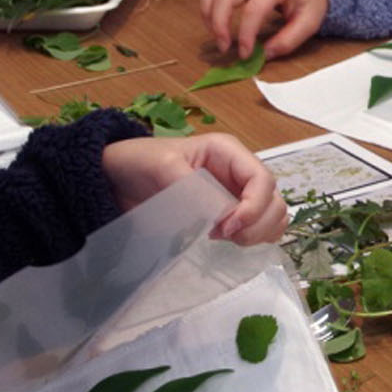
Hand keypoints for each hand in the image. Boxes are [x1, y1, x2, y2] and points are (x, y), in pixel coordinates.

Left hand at [101, 133, 287, 243]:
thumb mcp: (160, 166)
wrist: (118, 179)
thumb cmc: (138, 163)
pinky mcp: (230, 212)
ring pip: (272, 215)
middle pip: (273, 200)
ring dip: (257, 233)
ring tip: (223, 237)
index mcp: (227, 152)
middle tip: (221, 235)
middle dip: (256, 224)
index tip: (226, 228)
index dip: (253, 208)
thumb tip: (220, 214)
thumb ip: (190, 188)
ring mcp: (236, 192)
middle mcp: (238, 171)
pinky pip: (258, 227)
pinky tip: (226, 239)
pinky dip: (252, 238)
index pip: (262, 179)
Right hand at [200, 0, 328, 59]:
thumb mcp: (310, 21)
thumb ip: (289, 40)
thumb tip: (265, 55)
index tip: (245, 54)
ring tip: (216, 34)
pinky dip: (207, 2)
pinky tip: (213, 21)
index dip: (245, 34)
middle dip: (219, 24)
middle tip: (224, 47)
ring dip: (208, 12)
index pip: (253, 9)